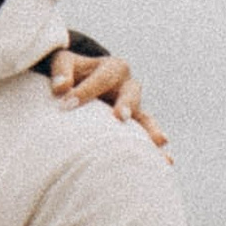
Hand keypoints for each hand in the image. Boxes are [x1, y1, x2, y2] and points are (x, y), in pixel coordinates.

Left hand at [47, 49, 169, 150]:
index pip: (101, 78)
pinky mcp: (134, 126)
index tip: (65, 105)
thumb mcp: (64, 63)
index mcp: (113, 67)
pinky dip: (154, 148)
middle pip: (131, 94)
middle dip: (126, 105)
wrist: (83, 82)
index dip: (85, 91)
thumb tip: (60, 88)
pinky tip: (166, 162)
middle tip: (119, 117)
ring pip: (145, 117)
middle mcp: (128, 86)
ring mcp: (135, 108)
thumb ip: (61, 72)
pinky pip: (146, 137)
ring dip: (150, 129)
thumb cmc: (71, 73)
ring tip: (159, 141)